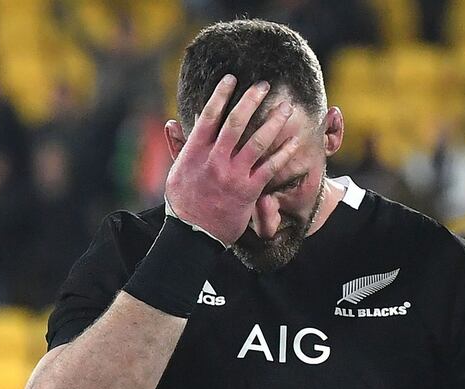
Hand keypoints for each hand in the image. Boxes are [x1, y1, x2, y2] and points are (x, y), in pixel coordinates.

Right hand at [164, 75, 296, 244]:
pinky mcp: (249, 190)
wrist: (193, 234)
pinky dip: (283, 153)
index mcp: (195, 152)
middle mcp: (215, 160)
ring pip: (256, 142)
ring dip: (273, 122)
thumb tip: (171, 123)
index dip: (221, 95)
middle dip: (251, 100)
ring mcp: (233, 175)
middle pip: (235, 123)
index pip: (209, 116)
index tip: (232, 79)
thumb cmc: (185, 202)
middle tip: (264, 85)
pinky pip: (270, 167)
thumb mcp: (176, 172)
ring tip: (285, 107)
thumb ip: (178, 146)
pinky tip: (294, 141)